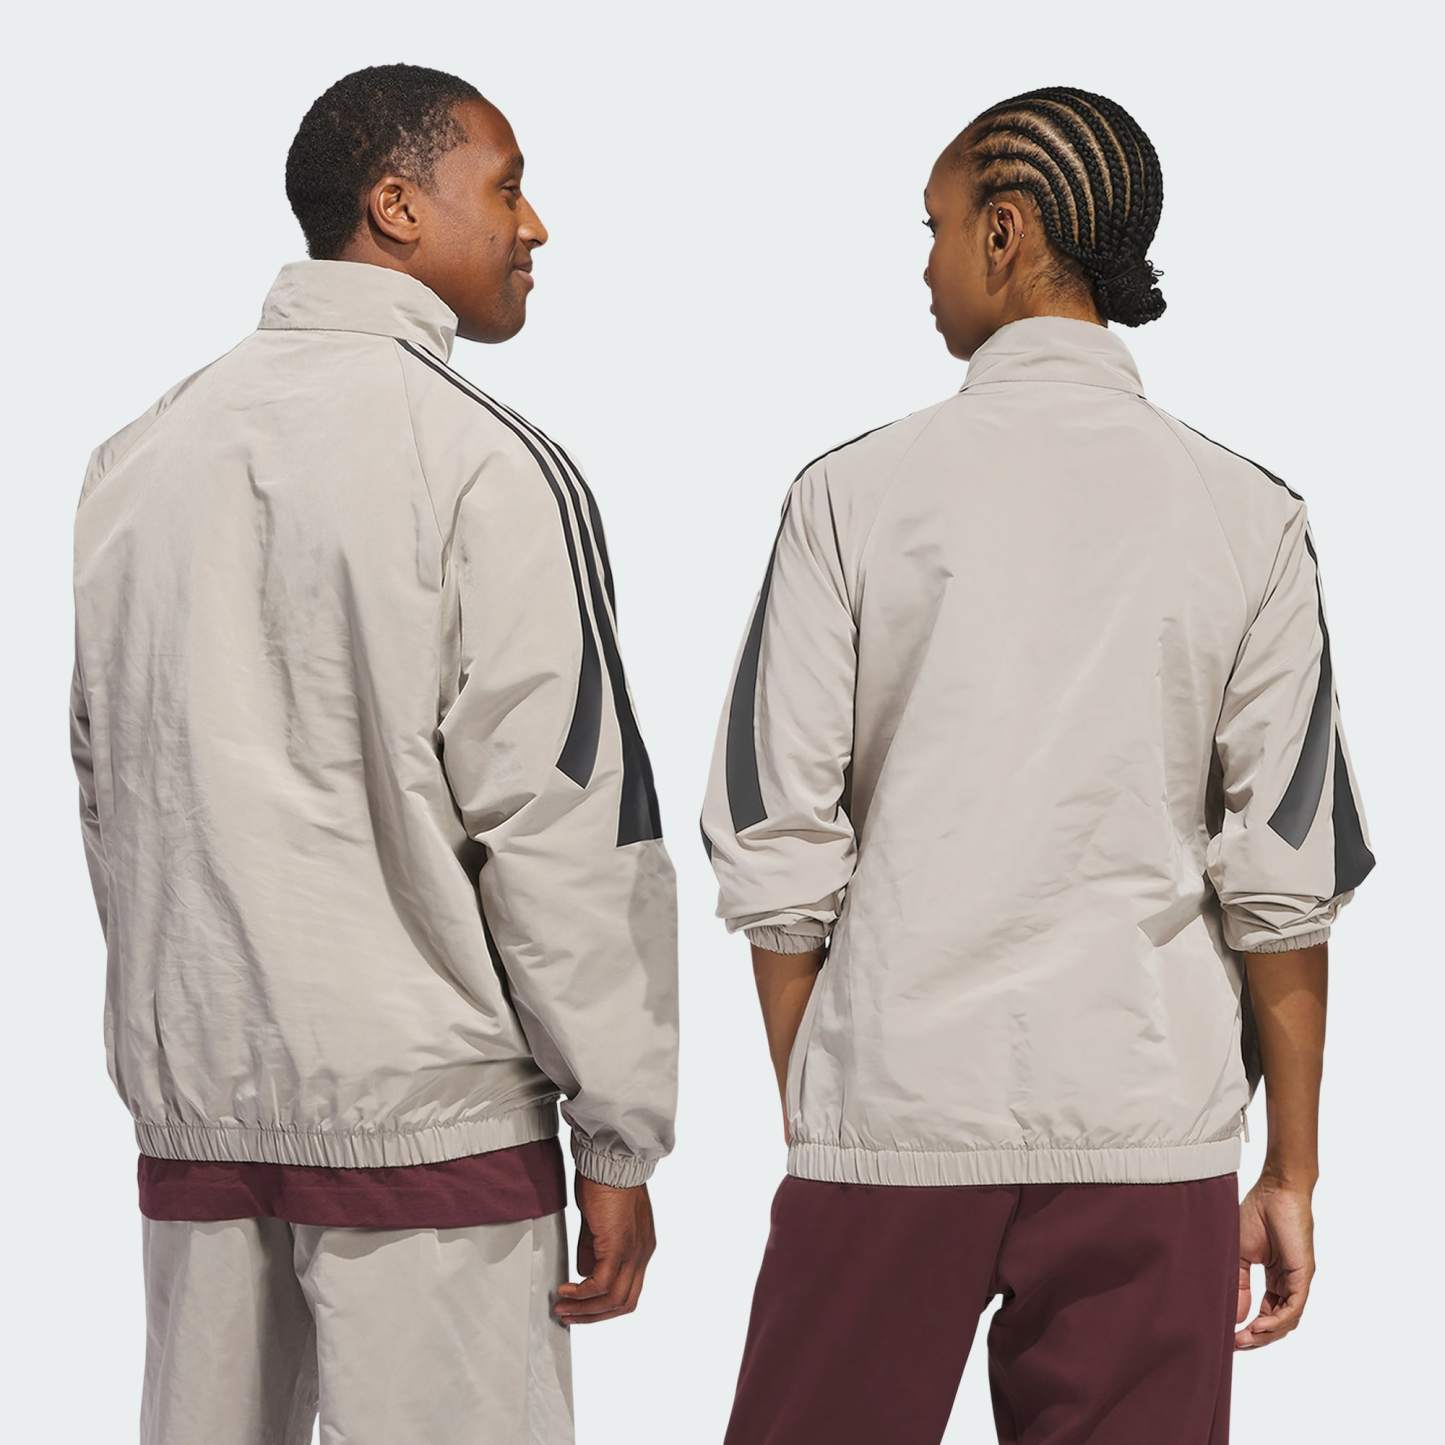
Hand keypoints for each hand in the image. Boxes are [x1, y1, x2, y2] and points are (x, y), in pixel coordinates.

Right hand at [553, 1175, 655, 1324]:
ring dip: (585, 1309)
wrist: (612, 1161)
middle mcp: (642, 1253)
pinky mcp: (619, 1246)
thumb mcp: (600, 1222)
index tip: (582, 1307)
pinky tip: (566, 1289)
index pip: (629, 1290)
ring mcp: (633, 1251)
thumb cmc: (605, 1182)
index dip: (605, 1305)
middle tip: (569, 1315)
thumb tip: (584, 1272)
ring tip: (562, 1307)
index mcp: (641, 1248)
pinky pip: (601, 1283)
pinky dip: (582, 1293)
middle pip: (623, 1302)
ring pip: (613, 1298)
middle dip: (593, 1315)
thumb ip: (594, 1248)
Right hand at [1236, 1174, 1315, 1349]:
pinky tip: (1259, 1326)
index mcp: (1275, 1278)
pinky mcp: (1303, 1275)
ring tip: (1244, 1339)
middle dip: (1257, 1338)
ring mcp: (1298, 1281)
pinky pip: (1293, 1308)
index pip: (1266, 1312)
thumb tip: (1236, 1315)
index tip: (1229, 1336)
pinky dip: (1276, 1321)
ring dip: (1266, 1334)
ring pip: (1286, 1320)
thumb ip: (1239, 1284)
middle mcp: (1289, 1284)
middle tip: (1235, 1345)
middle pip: (1277, 1323)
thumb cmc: (1256, 1214)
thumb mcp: (1239, 1254)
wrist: (1275, 1190)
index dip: (1249, 1327)